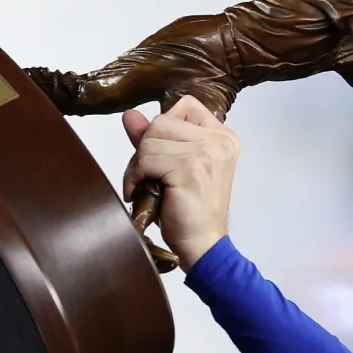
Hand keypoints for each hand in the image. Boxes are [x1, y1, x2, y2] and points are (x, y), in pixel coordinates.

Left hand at [119, 97, 238, 268]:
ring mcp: (206, 152)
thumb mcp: (173, 168)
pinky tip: (140, 193)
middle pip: (162, 121)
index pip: (185, 106)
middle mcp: (219, 140)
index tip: (161, 155)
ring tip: (145, 187)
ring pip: (150, 139)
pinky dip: (135, 177)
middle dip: (145, 149)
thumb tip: (129, 115)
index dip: (164, 128)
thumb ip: (155, 139)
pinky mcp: (190, 167)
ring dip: (138, 165)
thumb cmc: (189, 212)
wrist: (202, 245)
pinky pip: (146, 159)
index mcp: (223, 137)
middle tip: (147, 177)